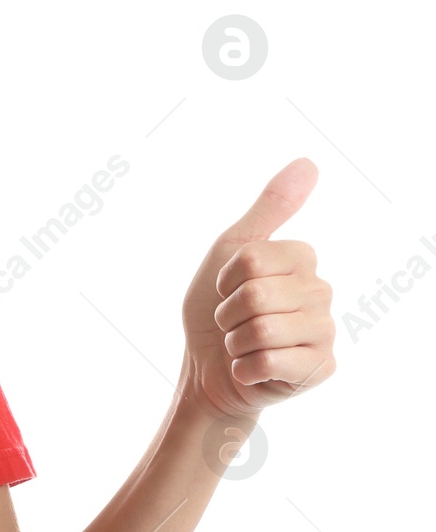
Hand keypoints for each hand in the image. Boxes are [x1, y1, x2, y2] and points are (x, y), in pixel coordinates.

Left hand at [180, 158, 335, 419]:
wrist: (207, 367)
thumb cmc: (216, 309)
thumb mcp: (232, 250)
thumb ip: (270, 208)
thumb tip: (309, 162)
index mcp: (302, 261)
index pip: (254, 259)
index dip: (226, 278)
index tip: (226, 289)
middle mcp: (322, 293)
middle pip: (257, 295)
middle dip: (228, 313)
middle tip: (233, 321)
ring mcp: (325, 332)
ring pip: (263, 329)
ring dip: (235, 341)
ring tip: (242, 344)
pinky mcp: (321, 368)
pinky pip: (270, 362)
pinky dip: (245, 368)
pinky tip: (252, 369)